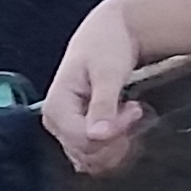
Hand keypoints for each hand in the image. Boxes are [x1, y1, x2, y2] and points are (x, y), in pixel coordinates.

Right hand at [40, 2, 150, 176]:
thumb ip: (103, 104)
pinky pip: (97, 154)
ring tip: (131, 112)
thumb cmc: (107, 46)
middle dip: (118, 136)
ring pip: (93, 158)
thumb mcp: (108, 72)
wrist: (111, 33)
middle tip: (135, 109)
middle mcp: (56, 122)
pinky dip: (116, 145)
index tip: (135, 109)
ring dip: (119, 142)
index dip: (115, 132)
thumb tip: (97, 136)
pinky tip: (127, 124)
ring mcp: (67, 129)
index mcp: (56, 106)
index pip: (84, 139)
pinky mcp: (79, 132)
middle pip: (88, 153)